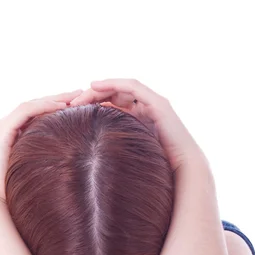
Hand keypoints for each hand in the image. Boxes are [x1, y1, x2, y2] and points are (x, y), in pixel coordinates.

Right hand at [0, 89, 82, 203]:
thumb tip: (71, 168)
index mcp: (9, 137)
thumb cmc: (12, 195)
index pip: (35, 116)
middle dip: (58, 99)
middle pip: (34, 106)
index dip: (55, 109)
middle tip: (81, 93)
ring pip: (30, 105)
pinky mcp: (0, 130)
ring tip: (77, 96)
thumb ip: (45, 165)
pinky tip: (62, 106)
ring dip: (54, 99)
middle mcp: (2, 128)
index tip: (78, 107)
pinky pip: (25, 112)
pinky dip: (44, 107)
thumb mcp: (33, 174)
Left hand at [70, 78, 208, 173]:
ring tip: (81, 93)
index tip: (74, 112)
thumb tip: (89, 165)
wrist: (181, 171)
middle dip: (93, 96)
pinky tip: (96, 85)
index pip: (113, 105)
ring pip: (122, 88)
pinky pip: (132, 87)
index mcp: (139, 120)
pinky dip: (114, 83)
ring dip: (100, 88)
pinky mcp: (158, 103)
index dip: (93, 105)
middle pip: (115, 94)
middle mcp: (146, 108)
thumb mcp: (127, 157)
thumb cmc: (156, 168)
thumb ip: (113, 152)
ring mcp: (153, 104)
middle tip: (72, 103)